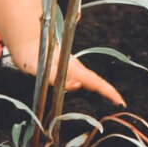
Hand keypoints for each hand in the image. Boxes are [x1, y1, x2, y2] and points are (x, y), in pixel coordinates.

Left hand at [7, 40, 124, 106]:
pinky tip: (98, 91)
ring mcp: (72, 68)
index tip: (118, 98)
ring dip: (103, 89)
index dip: (107, 90)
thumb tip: (76, 86)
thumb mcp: (41, 68)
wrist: (26, 44)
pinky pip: (84, 79)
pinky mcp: (68, 70)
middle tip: (121, 102)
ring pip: (90, 80)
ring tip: (114, 98)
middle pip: (95, 80)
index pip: (93, 80)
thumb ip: (57, 78)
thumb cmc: (32, 56)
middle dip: (108, 91)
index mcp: (71, 68)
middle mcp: (74, 68)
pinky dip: (94, 86)